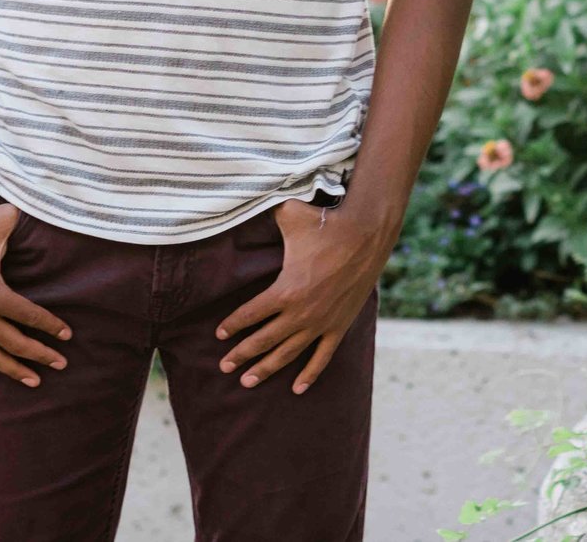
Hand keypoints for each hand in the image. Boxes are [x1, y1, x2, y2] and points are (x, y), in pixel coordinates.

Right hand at [0, 202, 73, 387]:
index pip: (30, 317)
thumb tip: (58, 219)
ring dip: (12, 369)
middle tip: (61, 363)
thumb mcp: (9, 221)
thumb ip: (33, 227)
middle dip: (40, 355)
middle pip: (14, 343)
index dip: (51, 327)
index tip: (68, 334)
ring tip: (34, 379)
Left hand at [212, 198, 389, 394]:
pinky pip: (322, 357)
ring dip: (267, 368)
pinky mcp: (339, 326)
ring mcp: (321, 323)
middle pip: (264, 340)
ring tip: (248, 381)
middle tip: (224, 366)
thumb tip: (241, 198)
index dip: (232, 325)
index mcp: (285, 290)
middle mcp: (301, 313)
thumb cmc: (325, 223)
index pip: (250, 314)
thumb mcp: (289, 215)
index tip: (219, 334)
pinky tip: (297, 389)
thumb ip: (264, 213)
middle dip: (242, 354)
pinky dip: (309, 374)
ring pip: (288, 353)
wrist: (367, 233)